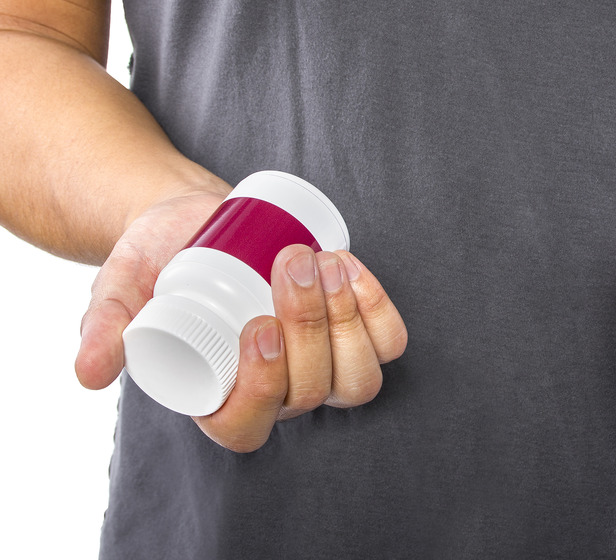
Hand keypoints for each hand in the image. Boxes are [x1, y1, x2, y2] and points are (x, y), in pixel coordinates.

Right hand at [75, 192, 406, 452]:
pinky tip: (348, 267)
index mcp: (221, 401)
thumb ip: (106, 326)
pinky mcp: (354, 334)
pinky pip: (388, 344)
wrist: (198, 220)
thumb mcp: (121, 288)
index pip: (248, 425)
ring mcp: (322, 367)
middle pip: (311, 393)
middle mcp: (278, 394)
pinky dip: (378, 308)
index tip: (258, 326)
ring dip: (347, 320)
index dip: (263, 386)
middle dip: (310, 329)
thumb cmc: (158, 261)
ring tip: (320, 262)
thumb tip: (89, 375)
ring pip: (358, 377)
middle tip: (289, 263)